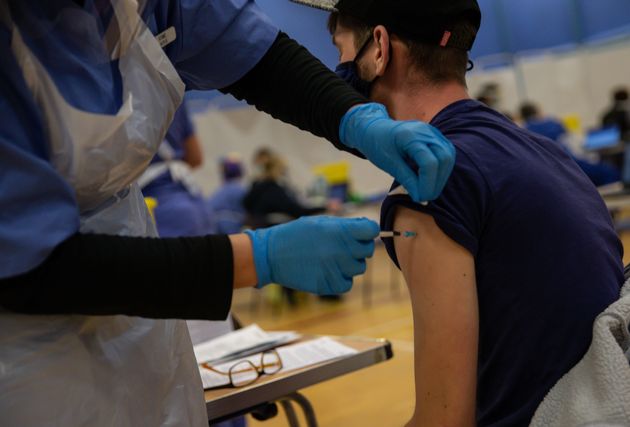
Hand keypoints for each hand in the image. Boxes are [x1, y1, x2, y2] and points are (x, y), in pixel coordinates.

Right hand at [244, 216, 378, 294]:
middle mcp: (340, 249)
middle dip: (358, 248)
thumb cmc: (297, 235)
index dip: (368, 232)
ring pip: (359, 268)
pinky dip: (341, 280)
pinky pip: (347, 284)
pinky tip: (328, 271)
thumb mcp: (321, 222)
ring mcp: (334, 268)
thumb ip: (346, 225)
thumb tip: (369, 227)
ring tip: (330, 259)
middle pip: (367, 250)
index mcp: (339, 230)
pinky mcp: (327, 284)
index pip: (372, 230)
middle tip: (341, 247)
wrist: (271, 254)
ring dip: (349, 264)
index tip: (361, 234)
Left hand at [340, 103, 455, 201]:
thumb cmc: (378, 145)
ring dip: (441, 177)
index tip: (420, 198)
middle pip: (444, 158)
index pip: (429, 163)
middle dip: (437, 182)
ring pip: (448, 157)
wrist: (375, 129)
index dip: (428, 184)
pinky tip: (430, 180)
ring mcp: (433, 132)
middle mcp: (426, 131)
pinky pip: (446, 154)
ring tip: (428, 190)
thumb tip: (421, 198)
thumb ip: (407, 179)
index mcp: (410, 136)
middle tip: (426, 197)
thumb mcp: (389, 164)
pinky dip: (441, 169)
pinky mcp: (436, 137)